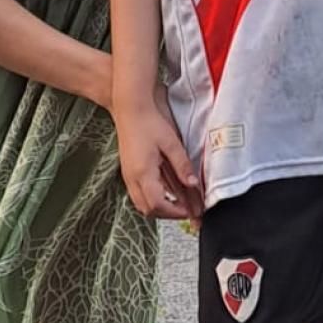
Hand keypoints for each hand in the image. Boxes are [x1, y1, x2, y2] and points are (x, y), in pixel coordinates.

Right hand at [116, 95, 202, 220]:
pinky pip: (140, 192)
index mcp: (143, 173)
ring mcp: (128, 175)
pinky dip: (154, 198)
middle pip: (148, 209)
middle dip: (168, 214)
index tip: (190, 210)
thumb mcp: (171, 143)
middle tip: (187, 210)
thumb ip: (183, 166)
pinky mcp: (129, 171)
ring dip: (161, 207)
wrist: (130, 108)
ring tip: (179, 204)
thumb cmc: (148, 121)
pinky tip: (168, 193)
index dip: (175, 212)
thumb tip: (193, 183)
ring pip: (142, 203)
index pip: (158, 204)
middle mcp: (132, 178)